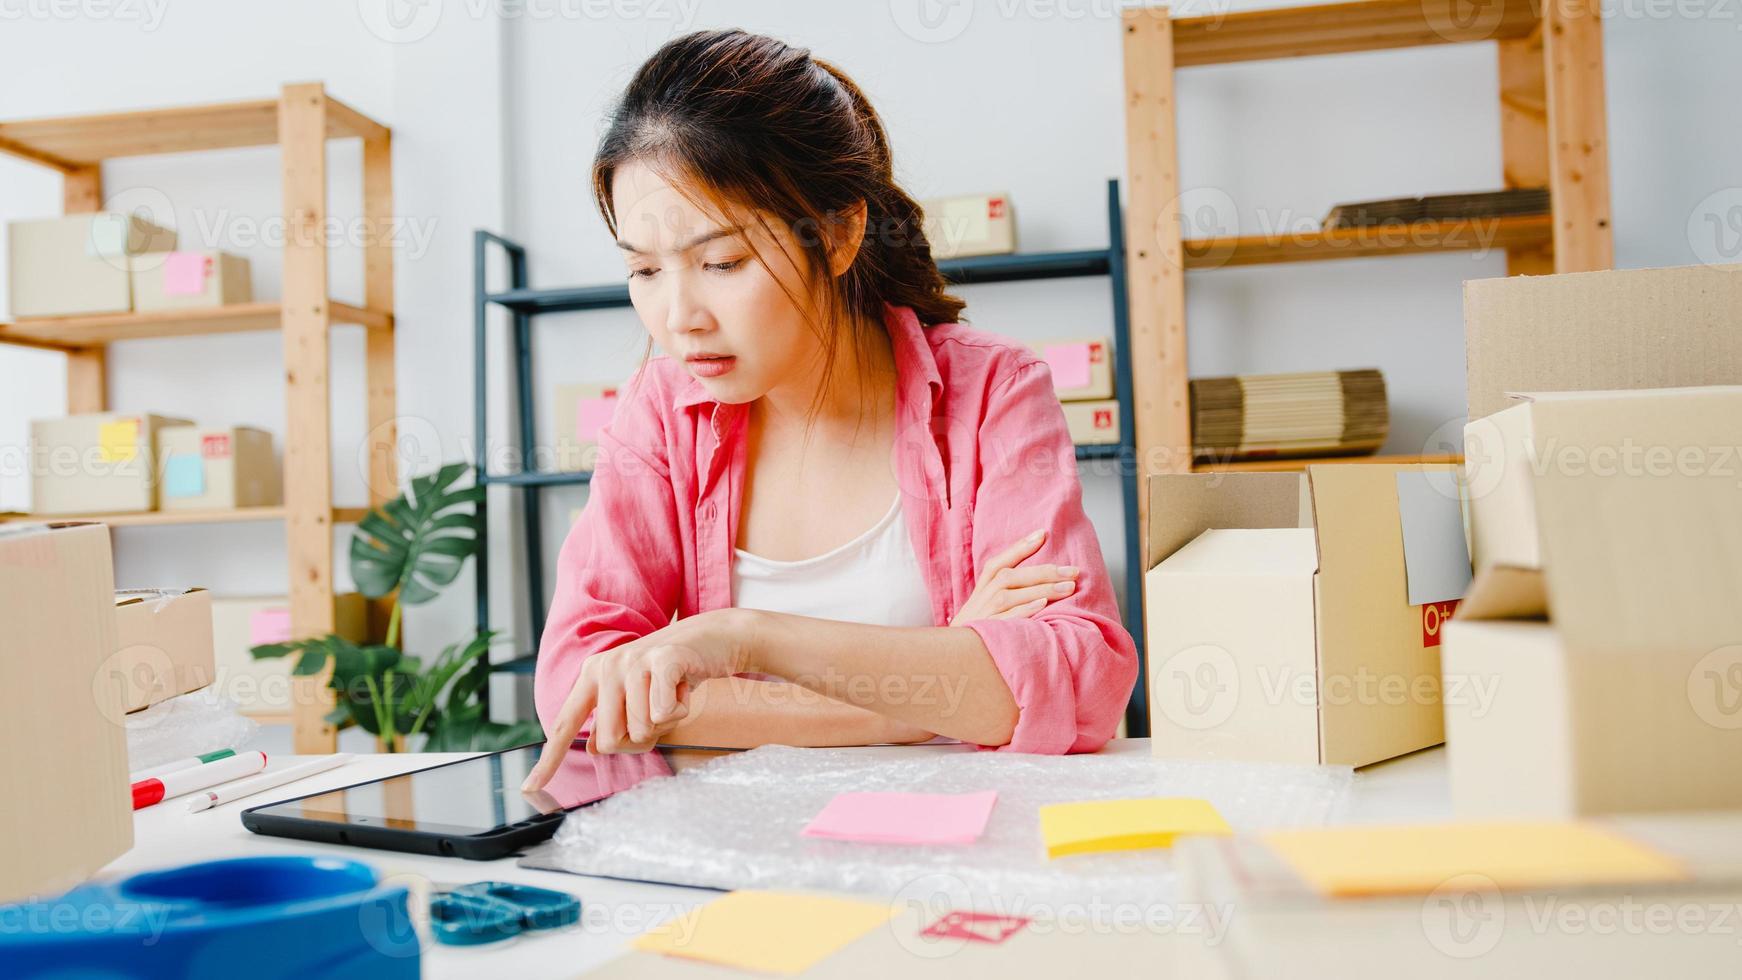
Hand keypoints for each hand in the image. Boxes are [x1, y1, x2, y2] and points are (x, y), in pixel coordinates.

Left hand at [521, 608, 754, 790]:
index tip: (530, 788)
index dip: (549, 759)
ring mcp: (633, 661)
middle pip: (611, 741)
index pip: (566, 723)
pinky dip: (680, 710)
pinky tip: (684, 689)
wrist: (712, 638)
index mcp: (593, 675)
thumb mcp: (635, 696)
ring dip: (665, 723)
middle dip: (640, 739)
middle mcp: (606, 666)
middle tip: (657, 712)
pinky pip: (664, 713)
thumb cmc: (671, 673)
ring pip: (642, 730)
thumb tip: (592, 746)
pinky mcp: (663, 660)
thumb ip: (611, 720)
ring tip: (672, 696)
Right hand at [950, 528, 1078, 625]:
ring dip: (1040, 589)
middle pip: (1010, 576)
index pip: (1000, 561)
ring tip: (1068, 587)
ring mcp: (984, 614)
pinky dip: (1024, 610)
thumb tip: (1039, 571)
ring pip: (1010, 595)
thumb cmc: (979, 624)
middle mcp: (983, 596)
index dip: (1020, 547)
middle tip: (1073, 571)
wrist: (953, 654)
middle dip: (1044, 571)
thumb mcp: (986, 601)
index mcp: (983, 586)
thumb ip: (1007, 586)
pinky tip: (1043, 604)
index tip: (1042, 533)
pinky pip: (1006, 618)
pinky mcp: (987, 632)